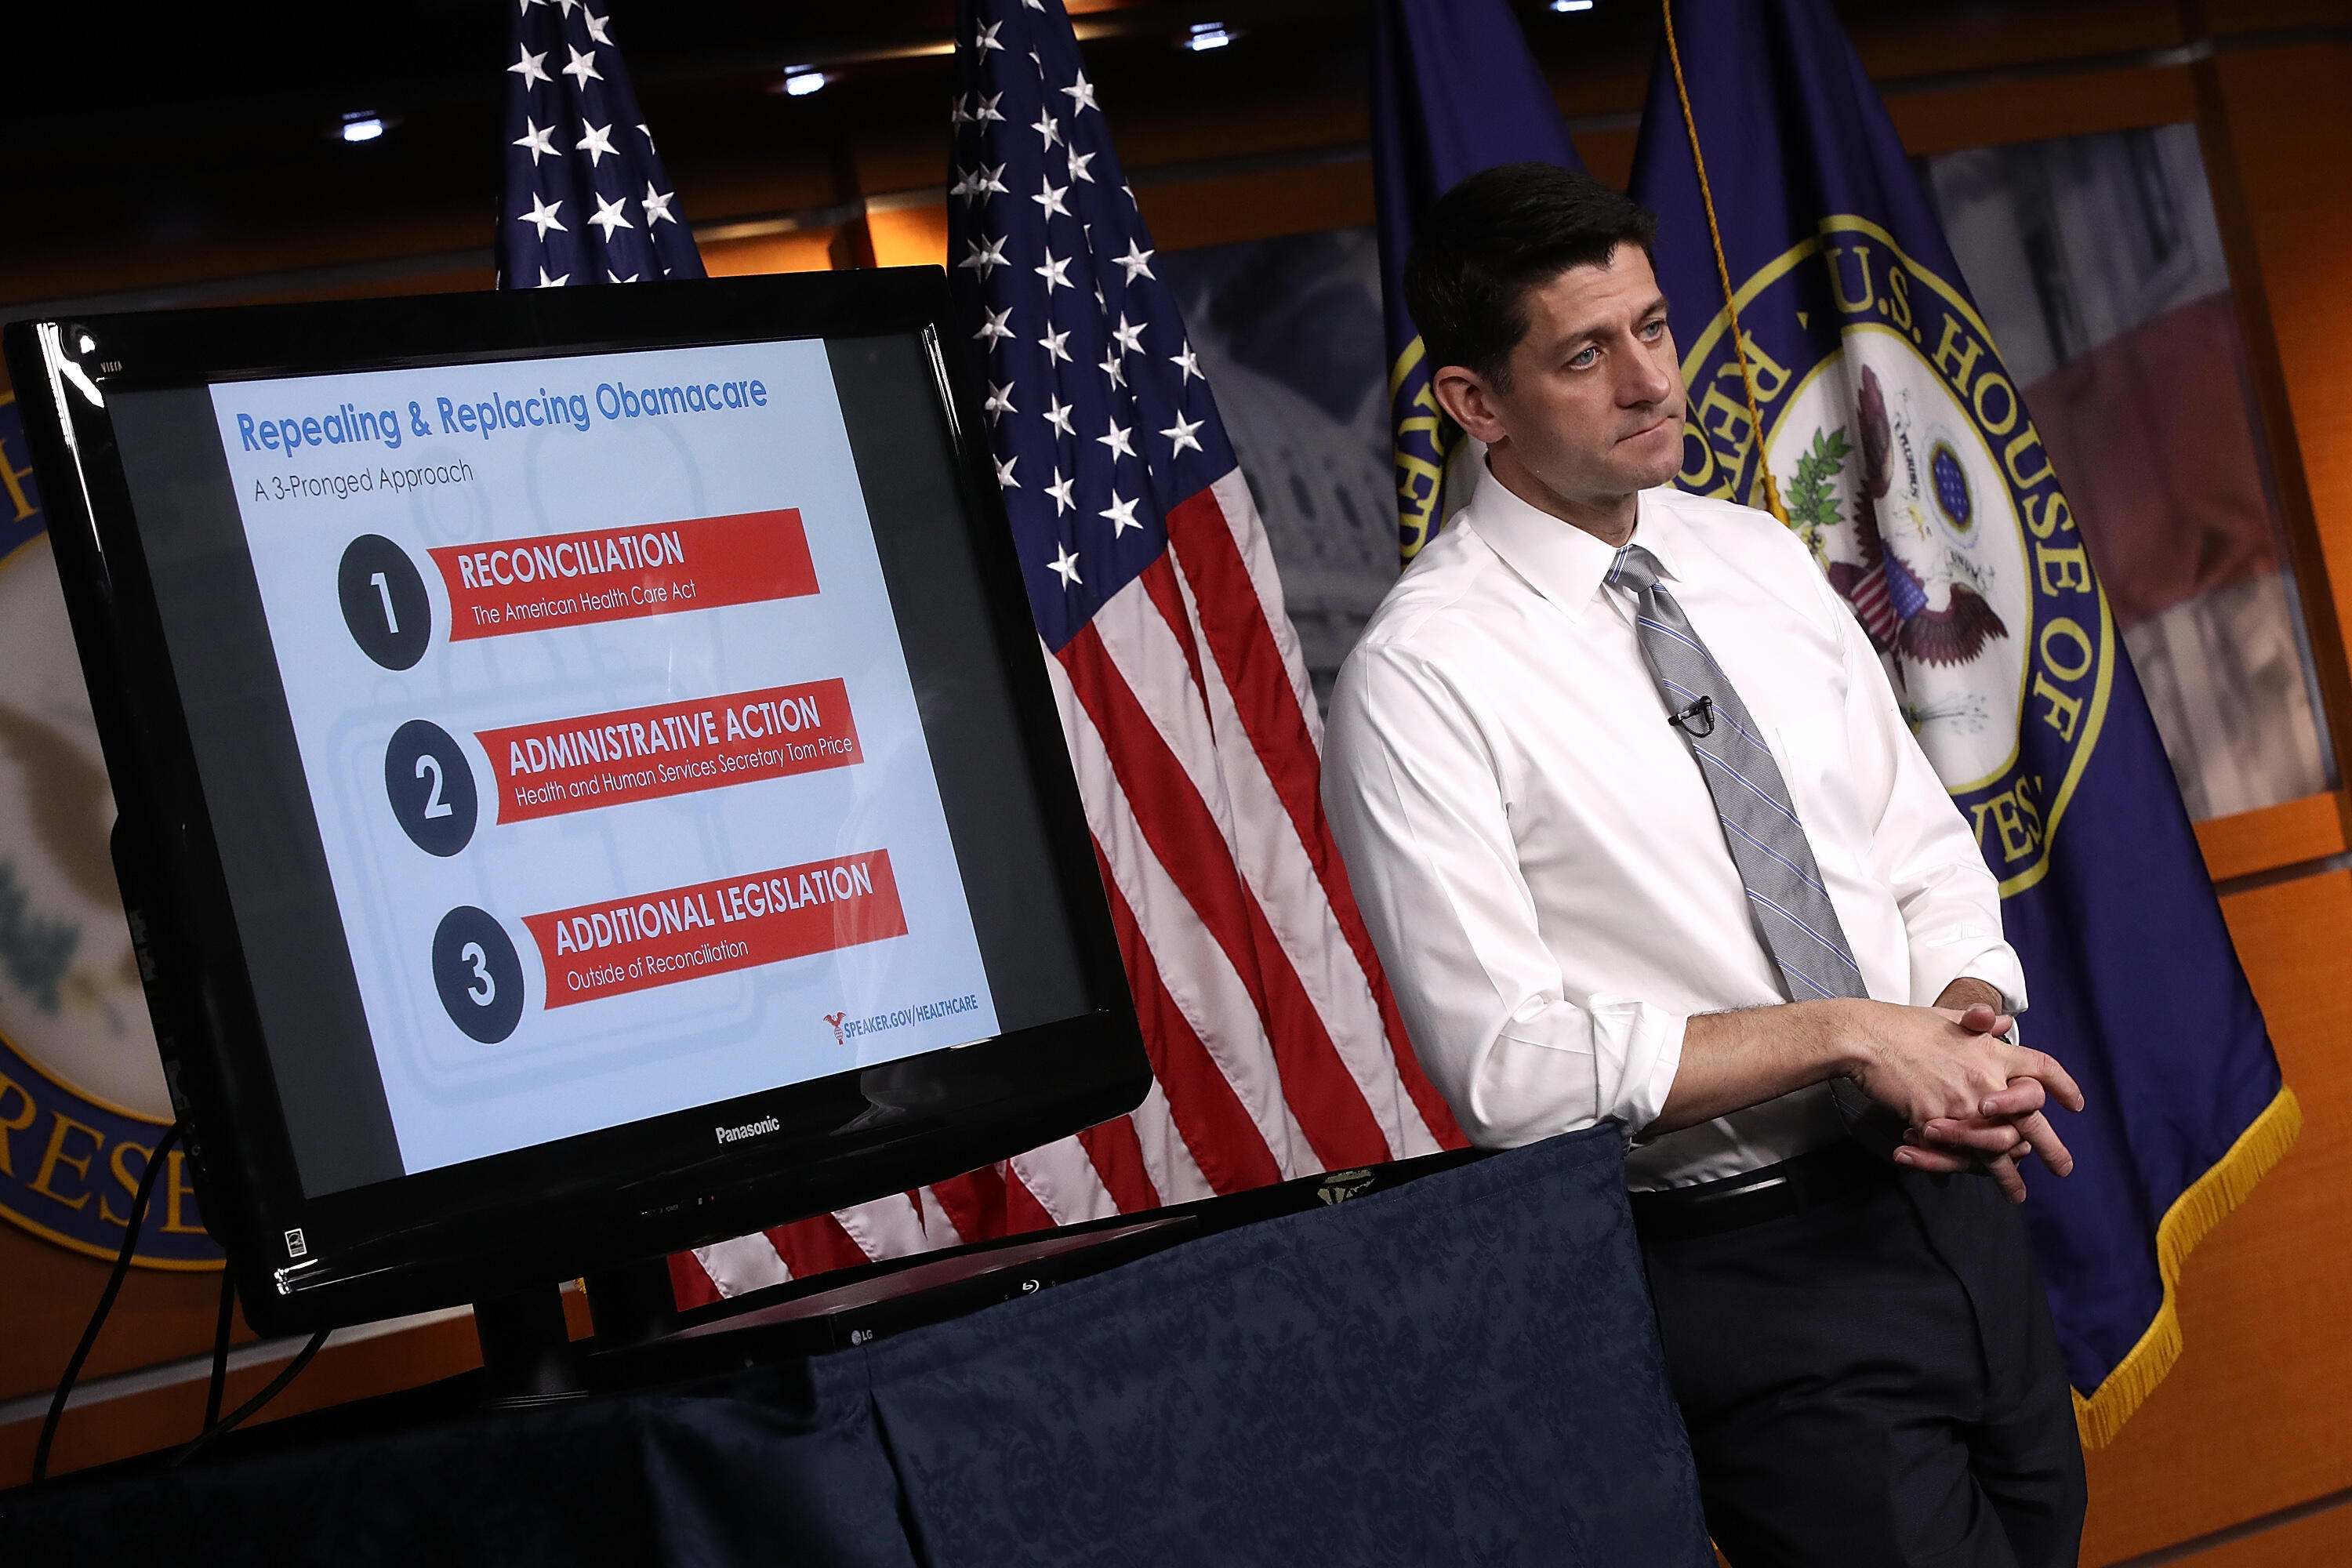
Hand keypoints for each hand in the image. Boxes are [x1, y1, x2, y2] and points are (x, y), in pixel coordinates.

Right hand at [1893, 1003, 2079, 1202]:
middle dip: (2052, 1148)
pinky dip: (1966, 1170)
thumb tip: (2002, 1022)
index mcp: (1992, 1052)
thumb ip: (1977, 1023)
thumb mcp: (1947, 1018)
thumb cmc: (1901, 1024)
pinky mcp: (1937, 1122)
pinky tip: (1973, 1183)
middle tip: (2065, 1168)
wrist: (1866, 1038)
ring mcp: (1964, 1104)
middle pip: (2032, 1120)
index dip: (2063, 1086)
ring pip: (1999, 1147)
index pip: (2042, 1068)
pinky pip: (1958, 1154)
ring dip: (2009, 1174)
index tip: (2076, 1105)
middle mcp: (1987, 1080)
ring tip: (2017, 1193)